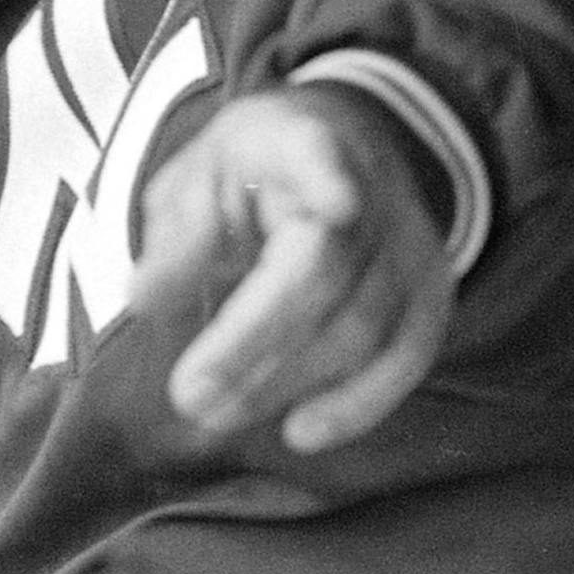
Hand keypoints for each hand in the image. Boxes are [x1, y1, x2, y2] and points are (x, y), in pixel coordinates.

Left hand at [132, 87, 455, 451]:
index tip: (338, 203)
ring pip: (361, 328)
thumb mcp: (197, 181)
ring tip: (217, 415)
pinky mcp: (431, 292)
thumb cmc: (251, 173)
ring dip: (286, 383)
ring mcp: (410, 242)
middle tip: (189, 396)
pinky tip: (301, 432)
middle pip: (323, 273)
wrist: (341, 148)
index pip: (318, 154)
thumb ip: (177, 236)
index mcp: (300, 141)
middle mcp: (372, 188)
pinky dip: (358, 403)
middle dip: (253, 344)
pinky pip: (408, 357)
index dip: (330, 177)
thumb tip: (142, 298)